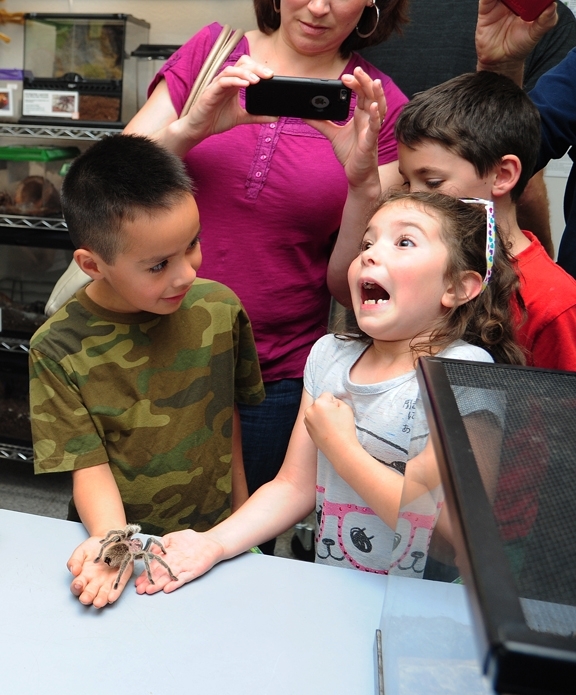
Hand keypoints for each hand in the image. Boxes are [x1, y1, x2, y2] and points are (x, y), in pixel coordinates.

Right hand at [67, 536, 130, 607]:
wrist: (111, 537)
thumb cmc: (94, 546)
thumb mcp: (82, 551)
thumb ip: (75, 560)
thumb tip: (74, 571)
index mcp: (84, 576)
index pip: (78, 586)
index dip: (77, 587)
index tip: (78, 585)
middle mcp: (96, 582)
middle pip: (90, 593)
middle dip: (88, 596)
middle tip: (86, 599)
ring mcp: (108, 581)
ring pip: (104, 593)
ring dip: (101, 599)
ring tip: (98, 602)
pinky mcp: (121, 577)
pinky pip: (118, 586)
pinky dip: (115, 592)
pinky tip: (112, 597)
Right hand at [134, 530, 224, 594]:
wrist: (209, 542)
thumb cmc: (190, 540)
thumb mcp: (173, 538)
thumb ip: (160, 544)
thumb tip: (150, 550)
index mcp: (166, 557)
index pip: (154, 567)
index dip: (145, 574)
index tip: (138, 581)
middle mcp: (173, 565)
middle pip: (159, 575)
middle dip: (149, 583)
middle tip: (140, 590)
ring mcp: (182, 570)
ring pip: (168, 579)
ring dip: (159, 585)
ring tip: (150, 591)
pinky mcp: (192, 572)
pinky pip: (182, 579)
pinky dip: (175, 584)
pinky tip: (167, 589)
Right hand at [180, 56, 276, 141]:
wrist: (199, 129)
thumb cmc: (216, 119)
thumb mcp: (241, 117)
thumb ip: (256, 116)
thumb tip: (275, 117)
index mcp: (233, 84)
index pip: (247, 68)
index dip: (259, 68)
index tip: (272, 76)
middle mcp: (226, 81)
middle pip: (241, 65)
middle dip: (256, 68)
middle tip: (269, 75)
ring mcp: (217, 85)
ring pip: (232, 70)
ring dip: (245, 73)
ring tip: (257, 80)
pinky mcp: (210, 92)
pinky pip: (222, 81)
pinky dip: (234, 81)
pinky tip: (244, 84)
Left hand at [304, 392, 359, 461]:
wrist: (340, 450)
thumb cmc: (344, 428)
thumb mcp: (346, 408)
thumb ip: (338, 401)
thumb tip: (331, 403)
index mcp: (318, 403)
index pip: (327, 395)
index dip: (335, 403)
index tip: (339, 412)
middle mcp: (309, 411)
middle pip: (320, 403)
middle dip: (327, 408)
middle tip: (336, 419)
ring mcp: (307, 421)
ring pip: (316, 412)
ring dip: (322, 415)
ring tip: (331, 426)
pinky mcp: (307, 430)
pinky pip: (314, 421)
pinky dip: (319, 423)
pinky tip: (327, 431)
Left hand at [308, 66, 383, 189]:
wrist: (357, 174)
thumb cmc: (350, 153)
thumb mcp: (332, 134)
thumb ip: (320, 123)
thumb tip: (305, 114)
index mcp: (361, 115)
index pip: (361, 93)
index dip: (355, 83)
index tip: (344, 77)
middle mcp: (368, 119)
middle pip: (370, 95)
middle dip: (364, 82)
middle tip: (355, 71)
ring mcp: (371, 130)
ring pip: (378, 107)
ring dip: (376, 94)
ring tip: (374, 82)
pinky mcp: (370, 142)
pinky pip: (375, 127)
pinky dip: (376, 117)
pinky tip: (373, 108)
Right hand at [476, 0, 557, 70]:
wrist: (501, 60)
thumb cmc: (519, 45)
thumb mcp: (535, 34)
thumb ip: (546, 21)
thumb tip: (552, 6)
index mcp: (527, 3)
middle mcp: (514, 1)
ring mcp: (499, 4)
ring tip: (510, 0)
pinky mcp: (486, 10)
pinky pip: (486, 0)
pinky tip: (494, 0)